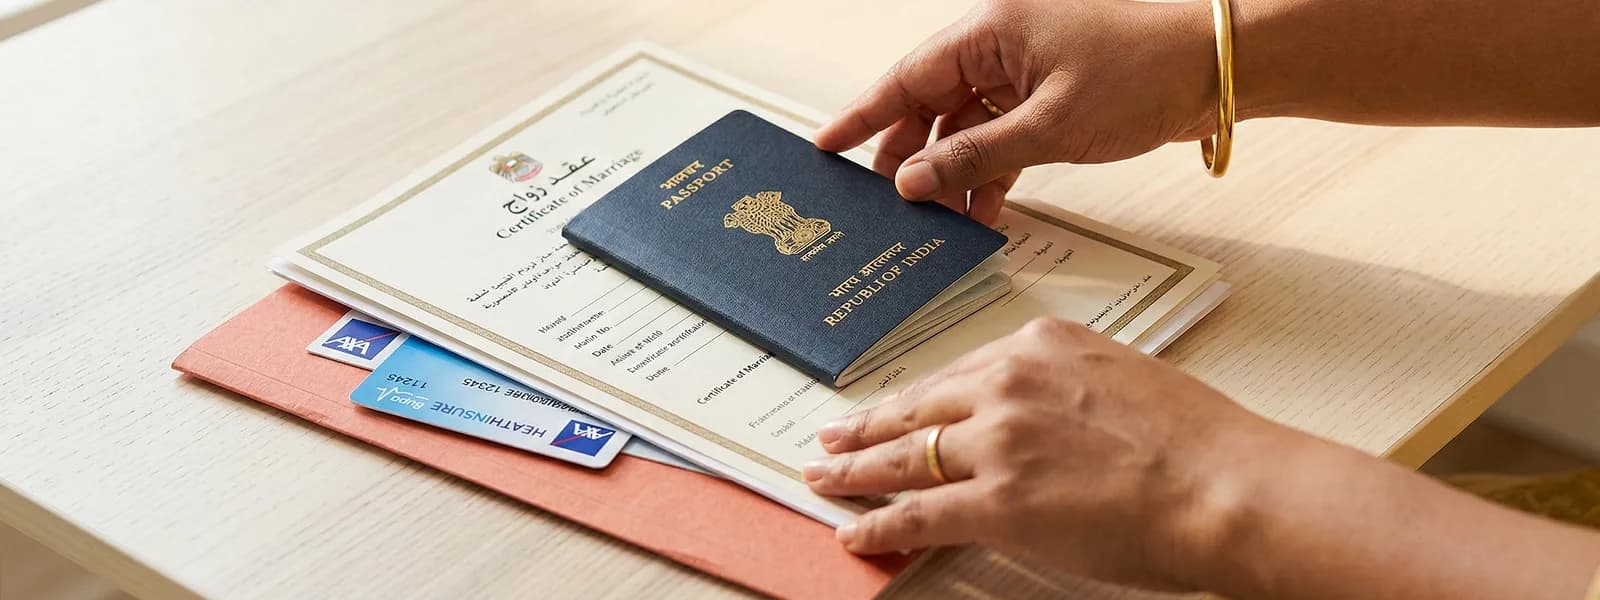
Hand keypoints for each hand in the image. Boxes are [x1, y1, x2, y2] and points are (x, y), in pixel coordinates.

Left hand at [803, 317, 1279, 590]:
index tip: (893, 406)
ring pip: (903, 456)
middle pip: (917, 407)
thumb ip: (1066, 389)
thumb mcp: (1122, 378)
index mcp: (1041, 346)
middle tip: (829, 434)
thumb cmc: (1198, 441)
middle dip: (866, 425)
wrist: (1227, 485)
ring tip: (821, 477)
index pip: (957, 374)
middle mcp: (1008, 383)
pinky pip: (917, 513)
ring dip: (854, 470)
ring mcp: (997, 442)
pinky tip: (853, 532)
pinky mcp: (996, 501)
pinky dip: (877, 524)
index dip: (917, 398)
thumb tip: (1040, 419)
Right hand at [815, 0, 1216, 224]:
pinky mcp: (1054, 93)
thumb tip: (913, 181)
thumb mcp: (1050, 126)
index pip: (907, 76)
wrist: (1220, 69)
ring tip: (940, 217)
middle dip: (909, 153)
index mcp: (991, 30)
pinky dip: (992, 169)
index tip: (828, 145)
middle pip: (931, 101)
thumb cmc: (1146, 71)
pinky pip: (1003, 133)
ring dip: (954, 170)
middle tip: (885, 200)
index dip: (864, 114)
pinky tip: (985, 209)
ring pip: (967, 123)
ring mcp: (1028, 69)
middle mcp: (1003, 43)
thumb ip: (974, 156)